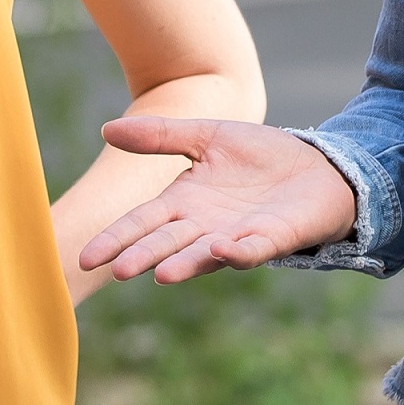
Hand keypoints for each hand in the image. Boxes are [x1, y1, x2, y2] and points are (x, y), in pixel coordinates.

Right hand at [78, 118, 359, 283]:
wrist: (317, 166)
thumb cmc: (260, 156)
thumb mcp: (207, 136)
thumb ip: (160, 136)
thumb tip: (105, 130)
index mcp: (185, 203)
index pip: (142, 223)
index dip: (116, 237)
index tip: (86, 256)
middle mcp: (205, 226)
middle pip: (167, 242)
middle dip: (144, 255)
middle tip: (117, 270)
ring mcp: (239, 235)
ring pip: (206, 253)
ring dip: (186, 264)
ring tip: (162, 274)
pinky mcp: (274, 237)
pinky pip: (255, 249)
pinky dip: (240, 252)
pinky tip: (224, 251)